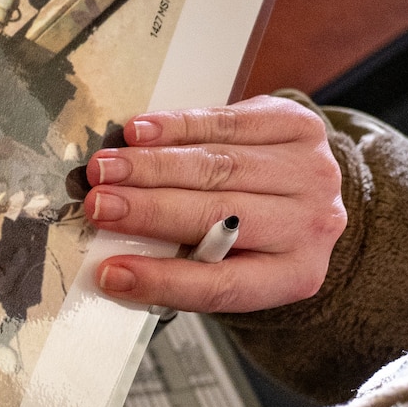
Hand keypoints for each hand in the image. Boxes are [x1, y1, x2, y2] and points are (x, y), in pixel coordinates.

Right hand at [84, 96, 344, 313]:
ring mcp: (308, 171)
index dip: (161, 278)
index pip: (221, 284)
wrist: (307, 193)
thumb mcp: (227, 267)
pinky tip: (138, 132)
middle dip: (148, 210)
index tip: (110, 272)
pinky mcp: (298, 125)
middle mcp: (309, 224)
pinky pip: (228, 122)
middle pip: (220, 215)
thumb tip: (115, 257)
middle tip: (98, 206)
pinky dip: (176, 127)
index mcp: (291, 275)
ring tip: (106, 169)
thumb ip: (181, 264)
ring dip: (151, 166)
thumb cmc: (253, 239)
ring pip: (218, 165)